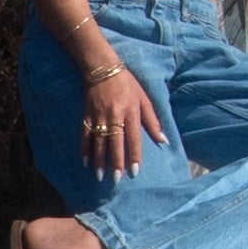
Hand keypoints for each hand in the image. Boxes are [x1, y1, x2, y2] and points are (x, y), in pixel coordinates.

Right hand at [80, 63, 164, 181]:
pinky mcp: (87, 116)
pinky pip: (85, 135)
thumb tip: (163, 140)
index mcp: (131, 112)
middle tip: (117, 179)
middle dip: (116, 162)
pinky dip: (84, 149)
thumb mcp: (144, 99)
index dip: (134, 155)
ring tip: (100, 176)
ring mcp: (99, 116)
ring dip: (99, 160)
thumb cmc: (128, 84)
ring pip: (99, 142)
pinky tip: (85, 162)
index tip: (134, 172)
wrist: (104, 69)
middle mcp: (115, 116)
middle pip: (115, 143)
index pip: (134, 138)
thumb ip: (153, 121)